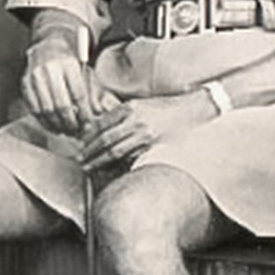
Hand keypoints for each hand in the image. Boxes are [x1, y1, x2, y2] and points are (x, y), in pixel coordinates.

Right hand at [21, 40, 111, 138]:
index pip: (79, 95)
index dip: (85, 114)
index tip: (89, 125)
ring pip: (47, 109)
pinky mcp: (24, 84)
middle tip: (77, 132)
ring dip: (58, 125)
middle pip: (62, 104)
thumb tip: (98, 112)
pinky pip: (34, 109)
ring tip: (67, 131)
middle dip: (71, 123)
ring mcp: (35, 76)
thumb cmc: (71, 65)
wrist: (48, 48)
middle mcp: (50, 69)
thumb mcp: (86, 73)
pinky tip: (54, 127)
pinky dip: (44, 122)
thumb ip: (94, 93)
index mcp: (69, 64)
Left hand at [78, 93, 213, 175]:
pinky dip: (118, 165)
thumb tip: (100, 125)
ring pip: (115, 150)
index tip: (81, 144)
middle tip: (80, 159)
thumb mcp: (143, 105)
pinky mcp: (154, 146)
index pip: (102, 123)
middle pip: (105, 139)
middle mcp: (136, 120)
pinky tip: (110, 169)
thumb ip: (123, 114)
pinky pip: (131, 158)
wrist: (194, 111)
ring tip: (89, 166)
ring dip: (99, 160)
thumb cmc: (168, 109)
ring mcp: (145, 134)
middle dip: (90, 151)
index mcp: (131, 108)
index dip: (89, 136)